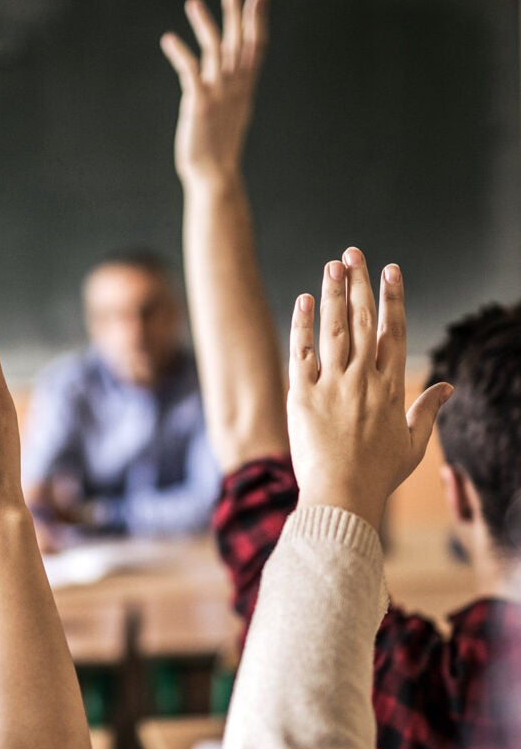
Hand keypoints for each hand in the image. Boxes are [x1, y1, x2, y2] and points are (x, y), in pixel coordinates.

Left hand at [161, 0, 267, 184]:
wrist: (215, 176)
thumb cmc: (219, 148)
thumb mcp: (231, 112)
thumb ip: (231, 88)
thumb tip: (228, 73)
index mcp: (244, 88)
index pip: (256, 46)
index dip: (257, 19)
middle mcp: (235, 87)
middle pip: (239, 42)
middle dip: (237, 12)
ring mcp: (219, 94)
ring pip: (215, 51)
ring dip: (205, 25)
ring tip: (192, 3)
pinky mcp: (200, 104)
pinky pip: (190, 72)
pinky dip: (180, 53)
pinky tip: (168, 40)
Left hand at [287, 247, 452, 530]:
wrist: (341, 495)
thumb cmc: (378, 475)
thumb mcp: (412, 444)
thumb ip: (428, 410)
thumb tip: (447, 387)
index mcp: (390, 387)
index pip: (394, 331)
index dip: (393, 298)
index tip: (392, 270)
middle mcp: (362, 379)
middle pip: (363, 321)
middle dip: (360, 283)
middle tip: (354, 253)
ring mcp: (332, 385)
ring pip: (334, 329)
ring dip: (334, 293)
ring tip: (332, 265)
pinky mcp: (303, 396)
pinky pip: (302, 352)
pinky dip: (303, 325)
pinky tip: (304, 300)